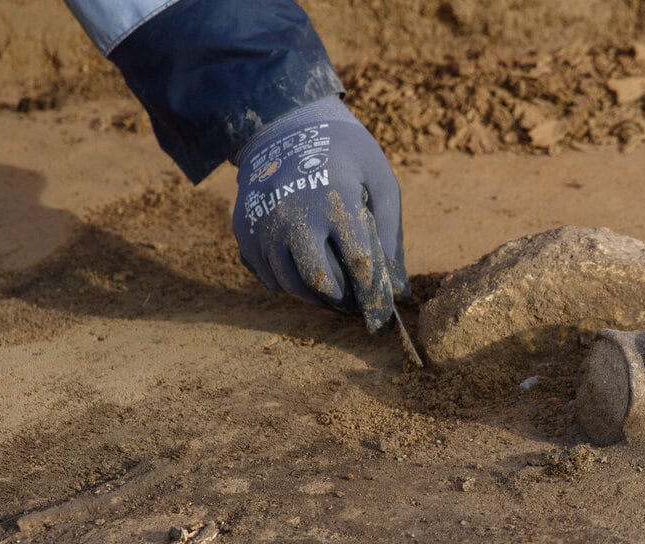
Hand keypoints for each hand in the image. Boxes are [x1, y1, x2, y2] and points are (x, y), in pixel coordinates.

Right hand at [232, 96, 409, 331]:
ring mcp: (266, 224)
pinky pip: (268, 277)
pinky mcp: (245, 231)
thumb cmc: (346, 156)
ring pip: (290, 284)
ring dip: (316, 298)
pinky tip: (306, 277)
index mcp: (337, 200)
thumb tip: (399, 290)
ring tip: (334, 295)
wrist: (286, 127)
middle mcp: (296, 215)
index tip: (382, 315)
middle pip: (319, 280)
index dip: (374, 295)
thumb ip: (391, 233)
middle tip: (356, 305)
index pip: (359, 262)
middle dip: (342, 301)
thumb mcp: (380, 180)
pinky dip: (290, 285)